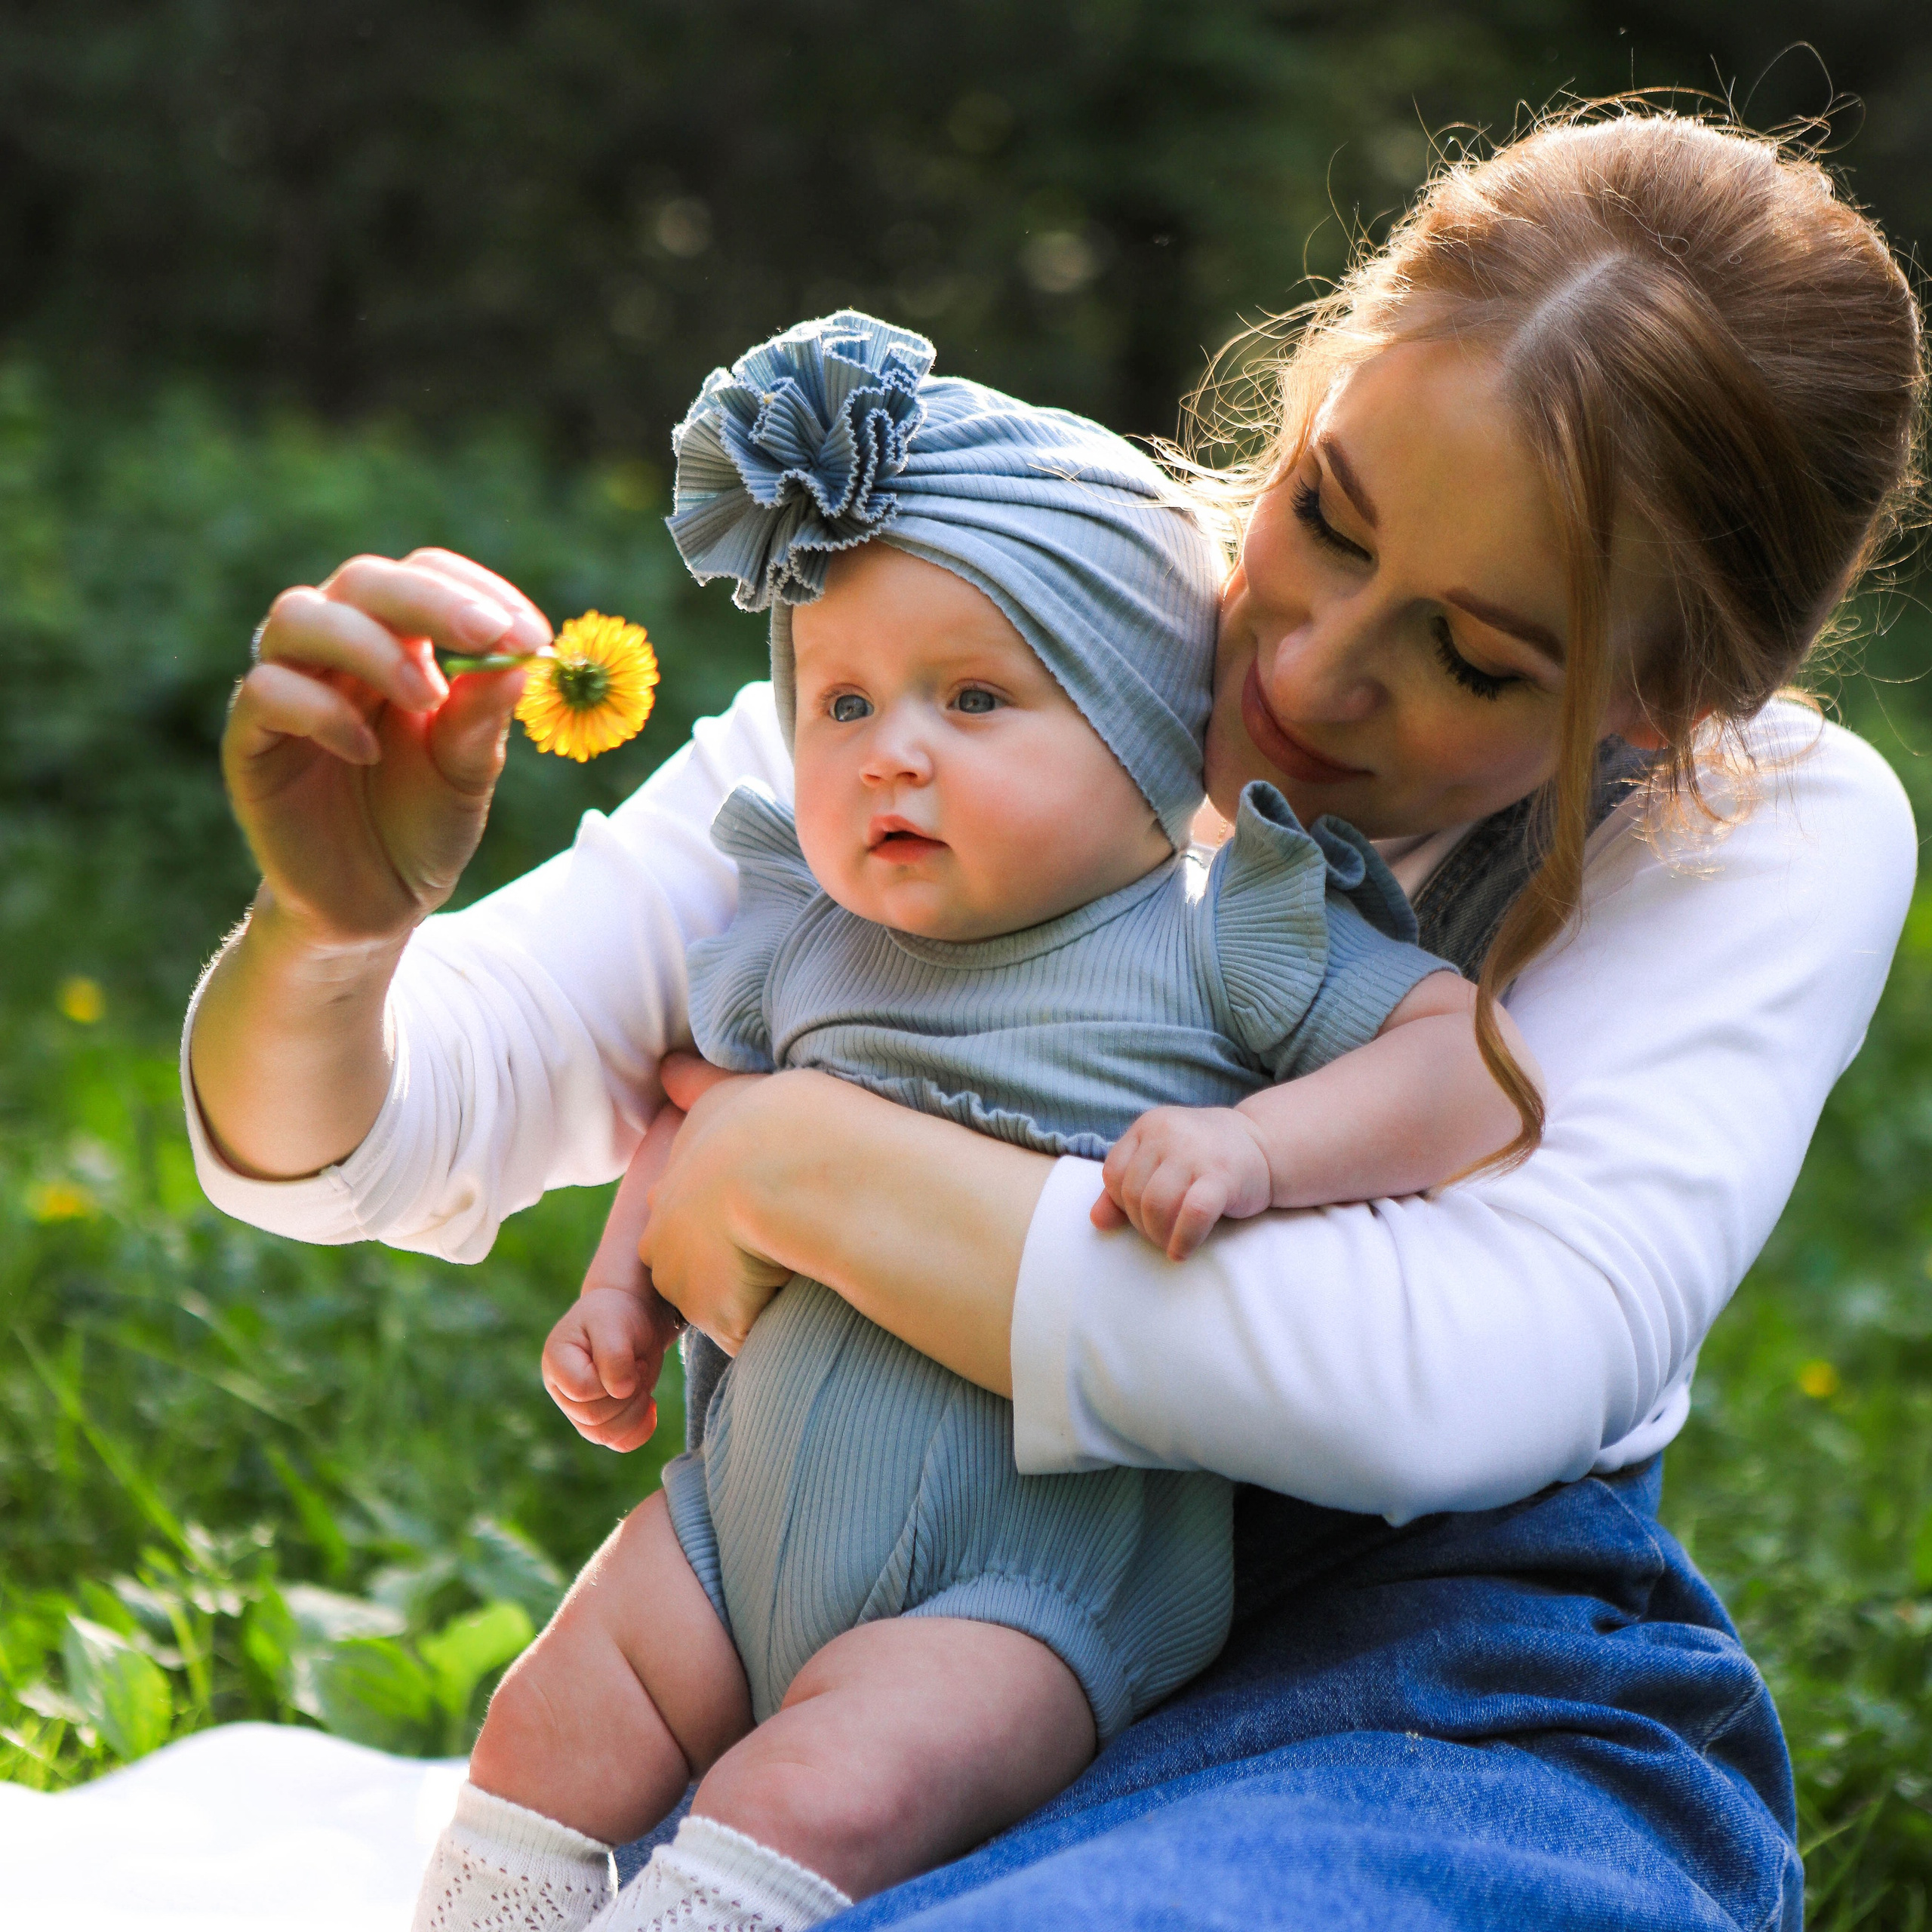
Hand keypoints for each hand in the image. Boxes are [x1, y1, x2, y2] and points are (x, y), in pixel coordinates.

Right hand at [225, 549, 552, 948]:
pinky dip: (321, 710)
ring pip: (298, 616)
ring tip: (427, 698)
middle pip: (362, 580)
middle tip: (486, 634)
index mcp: (397, 642)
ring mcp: (287, 688)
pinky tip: (367, 751)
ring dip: (372, 647)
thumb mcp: (468, 772)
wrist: (375, 905)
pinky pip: (265, 691)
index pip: (424, 575)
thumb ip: (482, 717)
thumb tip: (518, 661)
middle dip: (429, 600)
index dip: (476, 590)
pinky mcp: (250, 739)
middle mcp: (336, 650)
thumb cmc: (424, 825)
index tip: (533, 635)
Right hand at [541, 1287, 683, 1451]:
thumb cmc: (619, 1313)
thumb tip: (621, 1392)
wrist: (634, 1316)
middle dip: (626, 1397)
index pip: (581, 1390)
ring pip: (602, 1435)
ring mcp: (579, 1407)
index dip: (611, 1379)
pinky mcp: (602, 1418)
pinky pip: (618, 1443)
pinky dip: (640, 1431)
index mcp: (556, 1360)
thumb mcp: (615, 1322)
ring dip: (634, 1414)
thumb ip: (614, 1355)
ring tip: (643, 1384)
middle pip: (592, 1418)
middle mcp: (562, 1389)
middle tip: (641, 1367)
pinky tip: (651, 1408)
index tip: (631, 1356)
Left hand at [640, 1054, 793, 1352]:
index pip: (683, 1223)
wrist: (780, 1162)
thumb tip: (667, 1065)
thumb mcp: (723, 1088)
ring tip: (800, 1274)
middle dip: (725, 1270)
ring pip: (722, 1307)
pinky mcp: (720, 1320)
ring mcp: (688, 1287)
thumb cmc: (763, 1119)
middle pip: (692, 1272)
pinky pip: (753, 1334)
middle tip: (778, 1249)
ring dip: (753, 1300)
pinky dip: (777, 1324)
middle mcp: (664, 1243)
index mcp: (667, 1192)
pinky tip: (808, 1298)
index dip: (720, 1222)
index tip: (756, 1214)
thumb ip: (693, 1082)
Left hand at [1093, 1106, 1274, 1260]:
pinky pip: (1192, 1215)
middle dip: (1142, 1225)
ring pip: (1157, 1205)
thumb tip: (1096, 1221)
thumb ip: (1126, 1186)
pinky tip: (1182, 1252)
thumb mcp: (1162, 1161)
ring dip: (1159, 1236)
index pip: (1113, 1174)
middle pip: (1133, 1194)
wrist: (1264, 1145)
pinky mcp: (1222, 1176)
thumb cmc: (1205, 1158)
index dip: (1120, 1205)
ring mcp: (1196, 1153)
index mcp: (1149, 1125)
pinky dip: (1183, 1240)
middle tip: (1160, 1235)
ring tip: (1170, 1243)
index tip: (1141, 1217)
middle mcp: (1168, 1133)